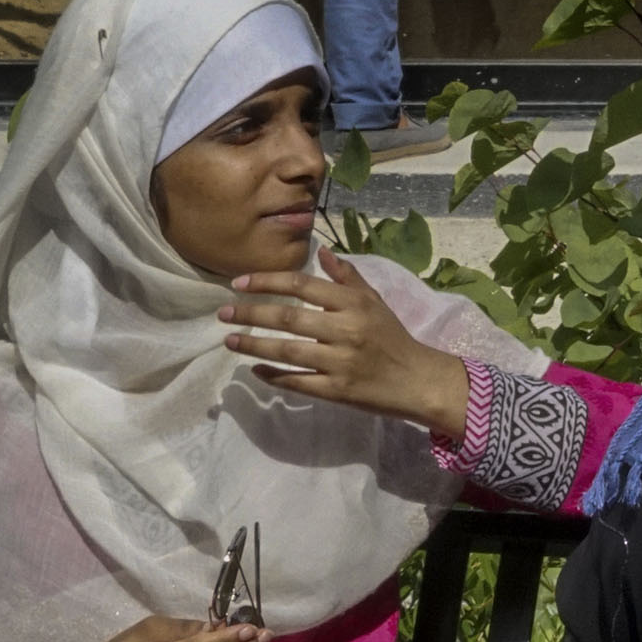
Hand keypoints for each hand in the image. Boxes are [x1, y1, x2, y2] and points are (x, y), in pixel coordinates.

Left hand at [223, 252, 466, 436]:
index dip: (267, 281)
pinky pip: (297, 381)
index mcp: (355, 304)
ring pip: (287, 350)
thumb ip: (348, 277)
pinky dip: (272, 375)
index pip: (302, 285)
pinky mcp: (337, 390)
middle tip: (223, 313)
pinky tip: (255, 369)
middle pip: (288, 317)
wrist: (417, 380)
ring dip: (253, 345)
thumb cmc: (392, 338)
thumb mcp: (375, 302)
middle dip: (250, 313)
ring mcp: (340, 362)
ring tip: (229, 340)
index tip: (239, 283)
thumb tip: (323, 252)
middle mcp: (346, 330)